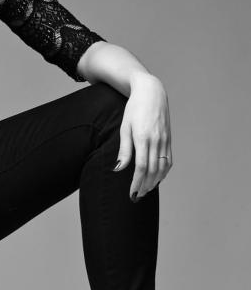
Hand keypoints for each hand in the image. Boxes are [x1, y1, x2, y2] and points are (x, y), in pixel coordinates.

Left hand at [114, 74, 172, 201]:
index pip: (141, 167)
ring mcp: (165, 140)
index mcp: (143, 138)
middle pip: (152, 171)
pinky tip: (156, 178)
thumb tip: (118, 168)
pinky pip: (168, 160)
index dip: (137, 183)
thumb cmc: (133, 109)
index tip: (132, 193)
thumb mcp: (124, 127)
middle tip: (137, 196)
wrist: (151, 93)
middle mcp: (156, 141)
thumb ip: (124, 149)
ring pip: (162, 168)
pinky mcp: (169, 139)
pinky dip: (163, 172)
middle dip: (145, 186)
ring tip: (146, 190)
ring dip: (155, 182)